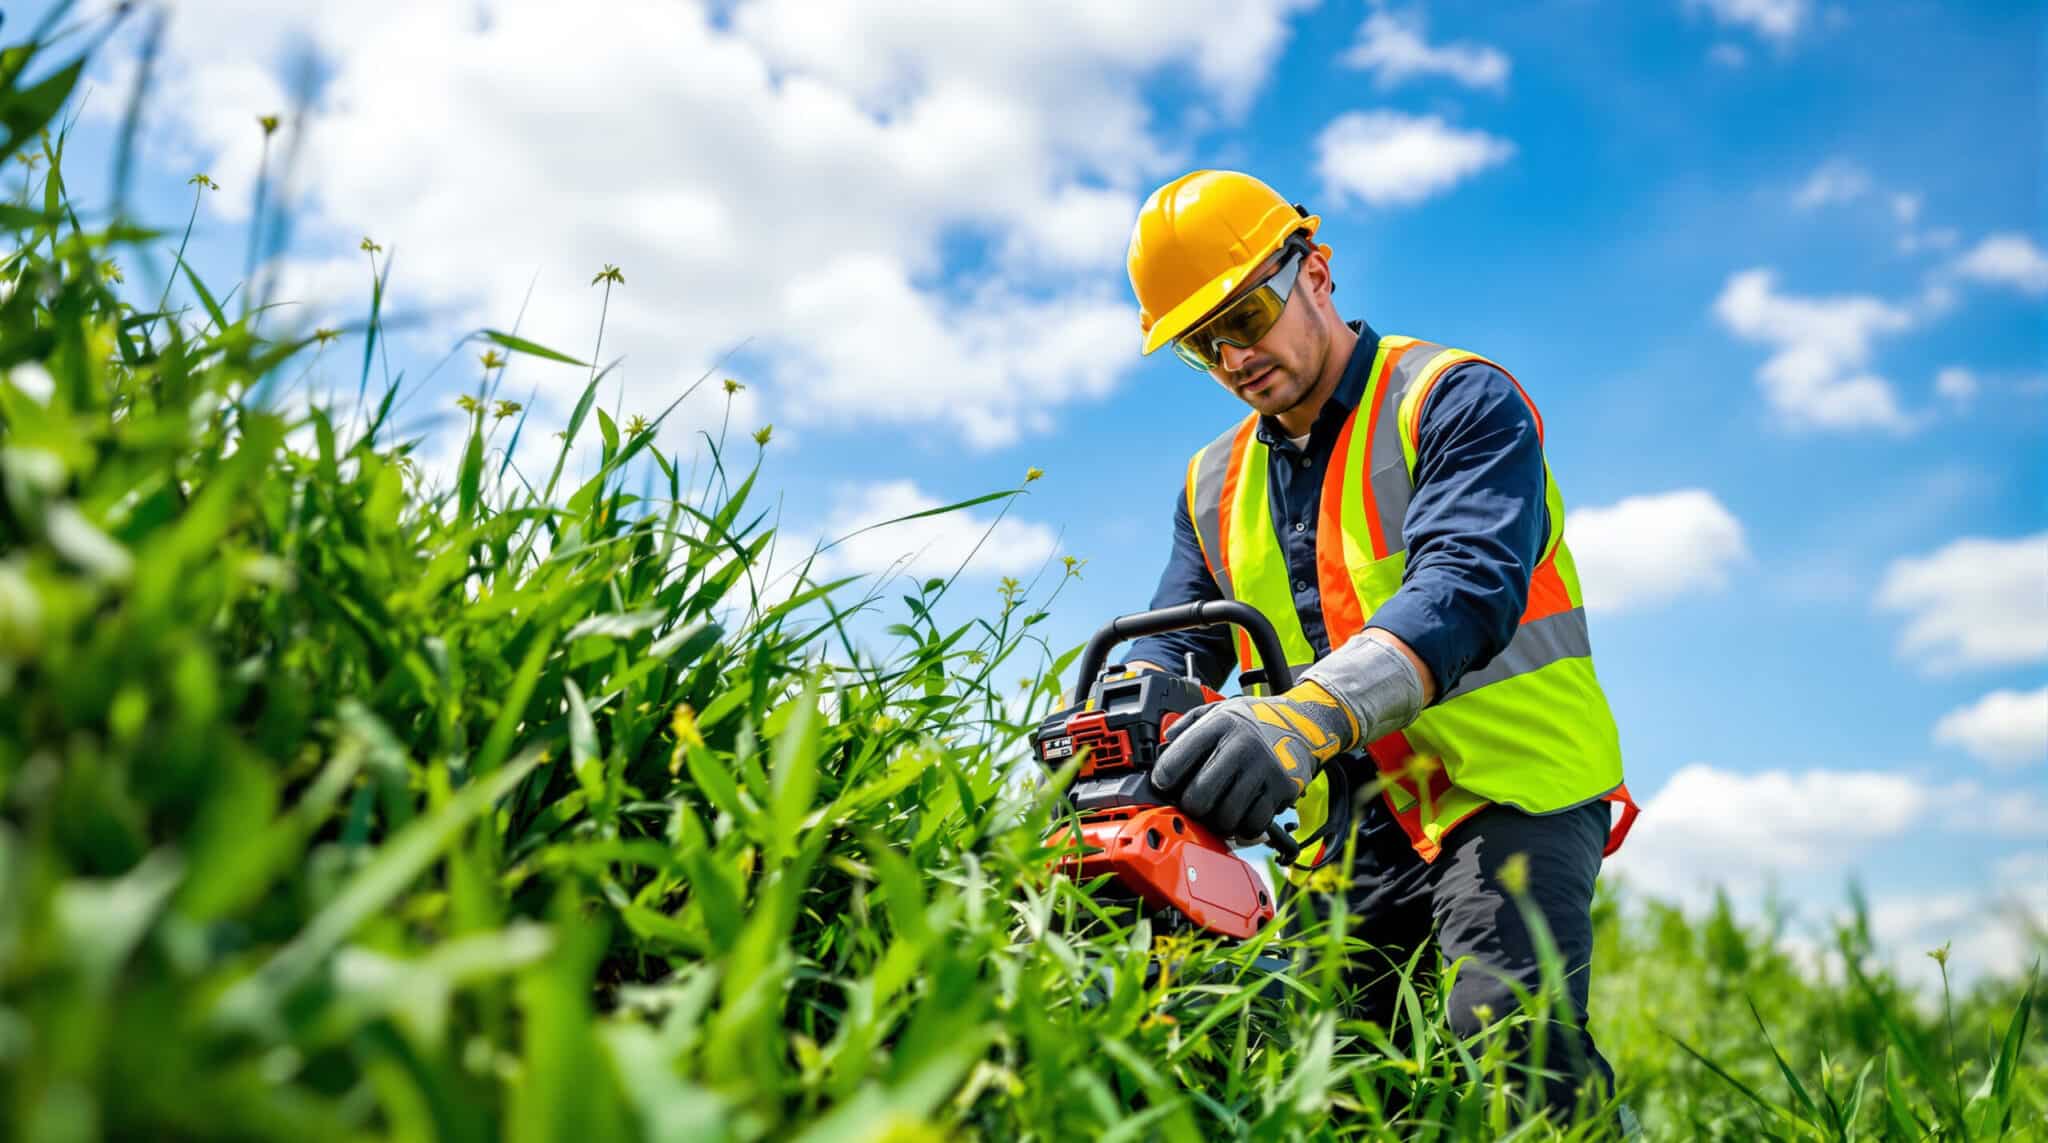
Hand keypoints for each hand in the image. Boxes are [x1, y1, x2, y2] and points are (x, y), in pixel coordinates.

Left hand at [1151, 681, 1359, 839]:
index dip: (1163, 780)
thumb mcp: (1218, 709)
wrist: (1304, 722)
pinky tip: (1242, 813)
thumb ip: (1187, 724)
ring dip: (1217, 820)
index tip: (1166, 784)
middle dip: (1190, 806)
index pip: (1174, 763)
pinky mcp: (1282, 788)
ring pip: (1225, 817)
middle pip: (1198, 798)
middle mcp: (1241, 746)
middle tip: (1194, 803)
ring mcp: (1264, 769)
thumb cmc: (1254, 720)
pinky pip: (1253, 824)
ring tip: (1218, 810)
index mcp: (1219, 725)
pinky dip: (1244, 827)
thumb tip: (1164, 746)